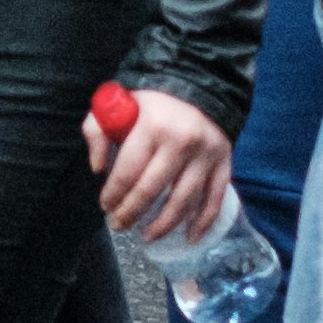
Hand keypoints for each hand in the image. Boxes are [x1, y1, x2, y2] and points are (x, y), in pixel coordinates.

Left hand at [89, 85, 232, 243]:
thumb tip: (98, 169)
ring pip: (184, 200)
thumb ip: (98, 131)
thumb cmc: (151, 101)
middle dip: (132, 212)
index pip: (128, 170)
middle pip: (153, 189)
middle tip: (119, 225)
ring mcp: (206, 155)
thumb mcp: (118, 104)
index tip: (105, 206)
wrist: (199, 85)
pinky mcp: (225, 162)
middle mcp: (181, 142)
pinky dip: (204, 221)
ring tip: (147, 236)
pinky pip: (215, 198)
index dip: (114, 194)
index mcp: (152, 125)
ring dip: (164, 224)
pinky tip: (190, 237)